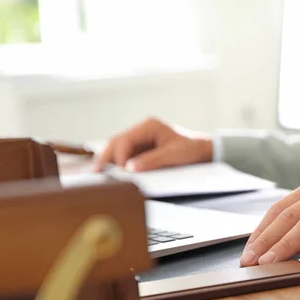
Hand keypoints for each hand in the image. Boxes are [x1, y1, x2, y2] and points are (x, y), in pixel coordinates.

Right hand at [93, 118, 212, 171]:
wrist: (204, 151)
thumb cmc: (192, 150)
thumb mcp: (174, 156)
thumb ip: (152, 161)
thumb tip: (130, 168)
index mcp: (150, 126)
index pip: (126, 139)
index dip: (120, 156)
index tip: (120, 171)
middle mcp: (142, 130)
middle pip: (117, 142)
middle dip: (106, 157)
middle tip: (96, 173)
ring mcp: (141, 139)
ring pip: (118, 149)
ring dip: (109, 161)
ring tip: (97, 174)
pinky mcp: (142, 149)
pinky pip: (125, 156)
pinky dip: (117, 164)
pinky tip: (109, 173)